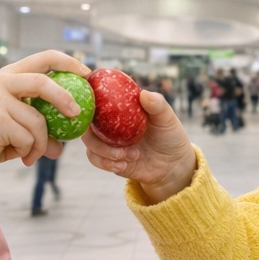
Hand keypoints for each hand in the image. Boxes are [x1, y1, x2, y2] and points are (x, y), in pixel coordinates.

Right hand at [0, 50, 91, 199]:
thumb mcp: (19, 129)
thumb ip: (41, 129)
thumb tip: (64, 145)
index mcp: (9, 76)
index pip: (44, 58)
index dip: (69, 63)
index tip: (87, 74)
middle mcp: (1, 82)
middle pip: (43, 82)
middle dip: (65, 98)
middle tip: (77, 113)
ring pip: (38, 121)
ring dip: (41, 144)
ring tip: (32, 154)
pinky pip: (28, 138)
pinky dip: (30, 152)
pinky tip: (19, 157)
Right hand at [80, 89, 195, 203]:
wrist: (172, 165)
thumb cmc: (170, 135)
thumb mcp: (167, 119)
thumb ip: (158, 105)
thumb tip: (143, 94)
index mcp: (119, 107)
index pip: (97, 99)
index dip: (88, 101)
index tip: (94, 108)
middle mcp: (109, 123)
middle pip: (86, 123)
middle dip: (95, 137)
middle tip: (117, 147)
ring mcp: (108, 141)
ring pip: (90, 144)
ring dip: (104, 152)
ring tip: (126, 157)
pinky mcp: (108, 158)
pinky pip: (96, 159)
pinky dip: (106, 163)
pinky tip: (124, 165)